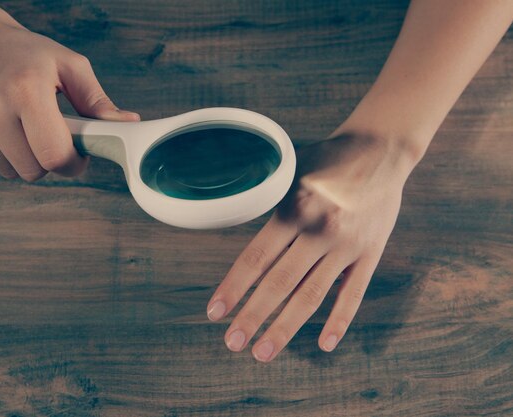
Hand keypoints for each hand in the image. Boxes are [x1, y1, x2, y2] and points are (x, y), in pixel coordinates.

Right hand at [0, 15, 138, 180]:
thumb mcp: (69, 66)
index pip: (55, 155)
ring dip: (25, 158)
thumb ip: (98, 102)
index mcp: (26, 89)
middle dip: (50, 161)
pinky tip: (0, 127)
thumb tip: (127, 125)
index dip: (72, 164)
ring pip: (11, 172)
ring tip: (23, 127)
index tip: (77, 156)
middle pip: (34, 170)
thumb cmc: (26, 54)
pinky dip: (0, 155)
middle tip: (50, 136)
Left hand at [206, 132, 415, 360]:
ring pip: (311, 296)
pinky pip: (353, 294)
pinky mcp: (371, 253)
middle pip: (279, 284)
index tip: (215, 311)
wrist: (381, 148)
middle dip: (253, 317)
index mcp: (294, 209)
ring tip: (262, 352)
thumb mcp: (290, 169)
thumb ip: (266, 199)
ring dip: (285, 328)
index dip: (234, 288)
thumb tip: (232, 217)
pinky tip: (324, 344)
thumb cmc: (328, 159)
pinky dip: (339, 321)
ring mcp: (347, 246)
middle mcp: (319, 231)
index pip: (255, 258)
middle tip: (232, 343)